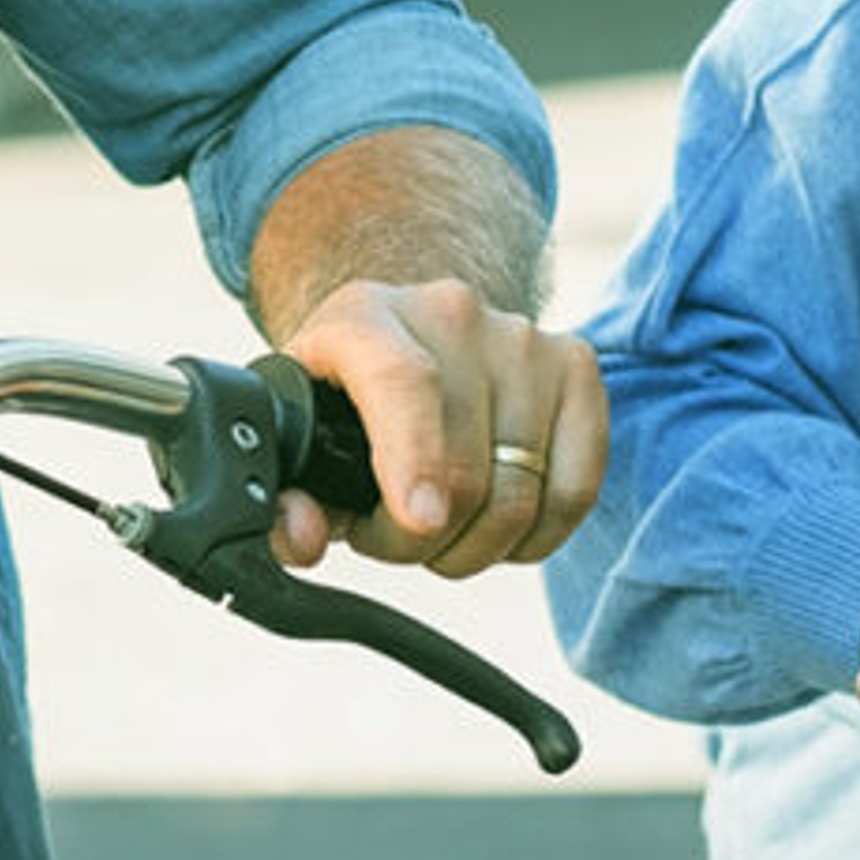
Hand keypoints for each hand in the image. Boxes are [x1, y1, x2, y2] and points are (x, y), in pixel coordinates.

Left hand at [266, 276, 603, 578]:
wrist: (411, 332)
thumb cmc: (346, 398)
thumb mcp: (298, 435)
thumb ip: (283, 500)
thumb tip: (301, 538)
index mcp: (364, 318)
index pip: (401, 381)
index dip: (413, 457)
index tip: (418, 522)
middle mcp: (451, 313)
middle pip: (464, 465)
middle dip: (423, 540)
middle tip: (394, 539)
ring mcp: (522, 337)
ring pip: (522, 491)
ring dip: (477, 546)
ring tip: (440, 529)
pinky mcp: (576, 365)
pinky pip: (576, 491)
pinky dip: (536, 537)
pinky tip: (498, 526)